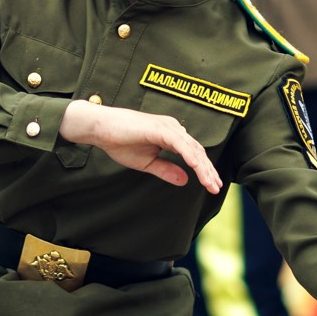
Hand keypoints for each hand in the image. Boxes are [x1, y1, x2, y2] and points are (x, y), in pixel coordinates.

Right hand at [59, 99, 220, 193]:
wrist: (100, 129)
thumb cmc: (119, 142)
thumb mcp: (147, 163)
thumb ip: (166, 170)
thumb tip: (185, 180)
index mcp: (171, 135)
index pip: (193, 154)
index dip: (204, 170)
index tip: (212, 186)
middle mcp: (173, 129)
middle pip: (197, 151)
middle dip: (208, 171)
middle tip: (216, 188)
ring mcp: (168, 127)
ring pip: (192, 149)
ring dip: (203, 168)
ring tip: (210, 184)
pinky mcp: (160, 128)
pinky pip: (180, 144)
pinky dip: (190, 156)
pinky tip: (197, 168)